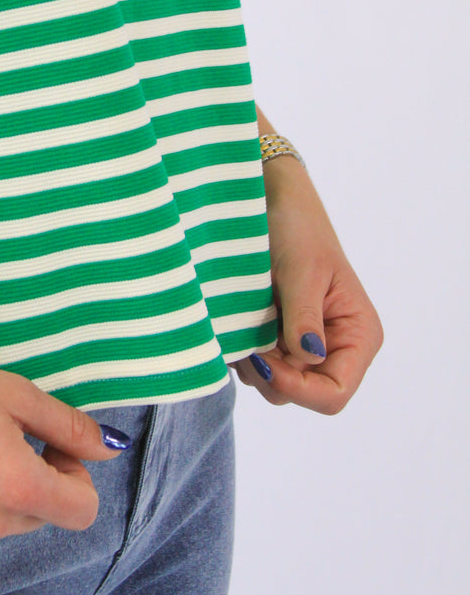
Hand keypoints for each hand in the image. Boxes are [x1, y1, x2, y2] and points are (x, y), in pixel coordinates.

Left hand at [232, 156, 383, 412]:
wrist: (273, 199)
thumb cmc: (298, 228)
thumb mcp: (302, 271)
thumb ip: (304, 318)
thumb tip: (308, 358)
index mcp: (358, 335)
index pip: (334, 393)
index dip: (298, 389)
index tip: (262, 361)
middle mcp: (337, 348)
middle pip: (302, 394)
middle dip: (270, 374)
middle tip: (246, 337)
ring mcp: (307, 345)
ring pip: (276, 384)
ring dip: (253, 361)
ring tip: (241, 321)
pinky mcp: (280, 337)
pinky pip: (261, 363)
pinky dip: (244, 350)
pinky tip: (235, 322)